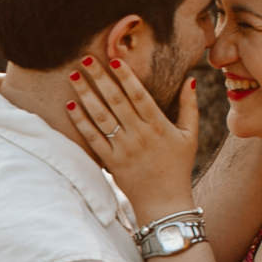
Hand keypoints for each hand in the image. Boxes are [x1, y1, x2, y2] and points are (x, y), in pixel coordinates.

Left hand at [63, 58, 199, 221]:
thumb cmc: (178, 166)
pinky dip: (81, 122)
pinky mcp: (111, 162)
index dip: (126, 76)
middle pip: (116, 100)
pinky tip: (71, 105)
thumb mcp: (189, 136)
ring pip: (101, 117)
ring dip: (85, 95)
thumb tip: (190, 78)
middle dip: (99, 78)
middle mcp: (139, 135)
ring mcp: (123, 148)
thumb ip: (190, 106)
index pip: (139, 95)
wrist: (165, 202)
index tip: (114, 59)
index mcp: (158, 125)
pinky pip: (93, 138)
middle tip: (85, 58)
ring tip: (73, 76)